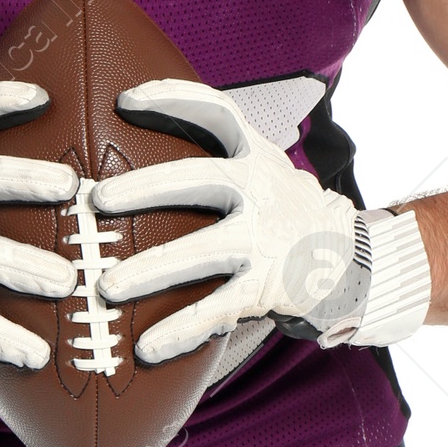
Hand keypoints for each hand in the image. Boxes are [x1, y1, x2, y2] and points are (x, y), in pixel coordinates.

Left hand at [90, 79, 373, 362]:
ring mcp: (264, 240)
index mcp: (255, 157)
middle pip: (198, 179)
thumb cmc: (282, 209)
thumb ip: (218, 154)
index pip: (217, 113)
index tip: (125, 99)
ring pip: (201, 251)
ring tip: (106, 288)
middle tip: (98, 199)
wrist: (349, 258)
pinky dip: (181, 330)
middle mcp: (260, 191)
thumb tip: (140, 129)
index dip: (174, 98)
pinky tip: (146, 348)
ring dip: (151, 270)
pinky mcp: (266, 286)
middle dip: (145, 187)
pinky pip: (216, 308)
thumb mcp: (263, 168)